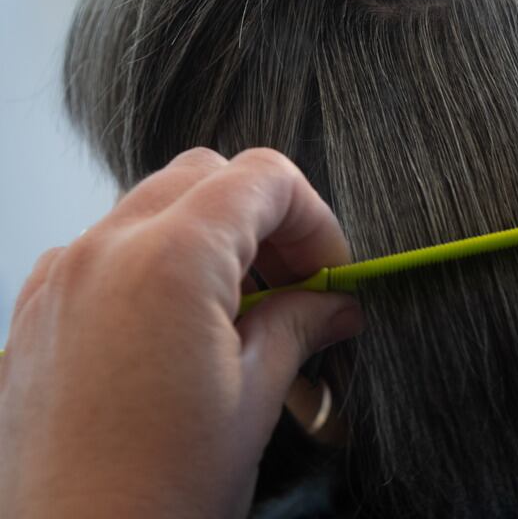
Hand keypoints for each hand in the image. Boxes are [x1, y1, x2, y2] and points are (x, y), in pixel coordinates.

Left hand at [0, 148, 363, 518]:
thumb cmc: (155, 495)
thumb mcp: (255, 399)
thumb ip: (300, 325)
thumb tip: (335, 304)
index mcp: (171, 259)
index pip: (263, 178)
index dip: (314, 218)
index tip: (332, 271)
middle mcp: (105, 250)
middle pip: (207, 176)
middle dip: (264, 217)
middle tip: (297, 284)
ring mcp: (61, 278)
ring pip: (153, 204)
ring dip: (211, 235)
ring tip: (243, 310)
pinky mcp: (36, 312)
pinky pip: (105, 248)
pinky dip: (155, 262)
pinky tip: (181, 328)